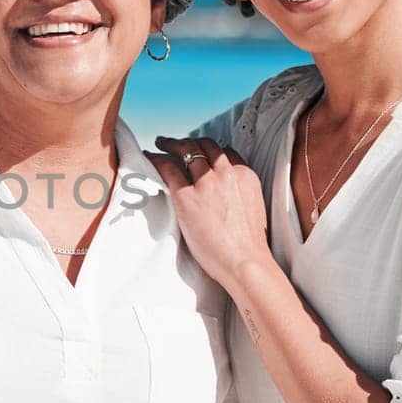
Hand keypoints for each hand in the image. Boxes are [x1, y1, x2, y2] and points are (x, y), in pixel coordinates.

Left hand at [148, 136, 270, 291]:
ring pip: (187, 150)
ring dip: (172, 144)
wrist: (245, 261)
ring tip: (162, 143)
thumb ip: (239, 194)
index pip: (226, 151)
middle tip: (178, 143)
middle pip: (206, 146)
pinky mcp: (186, 197)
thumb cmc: (249, 245)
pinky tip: (149, 157)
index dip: (211, 149)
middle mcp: (226, 173)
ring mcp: (205, 183)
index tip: (202, 151)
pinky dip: (156, 159)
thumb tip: (227, 196)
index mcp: (244, 176)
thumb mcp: (252, 208)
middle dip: (191, 141)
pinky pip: (167, 168)